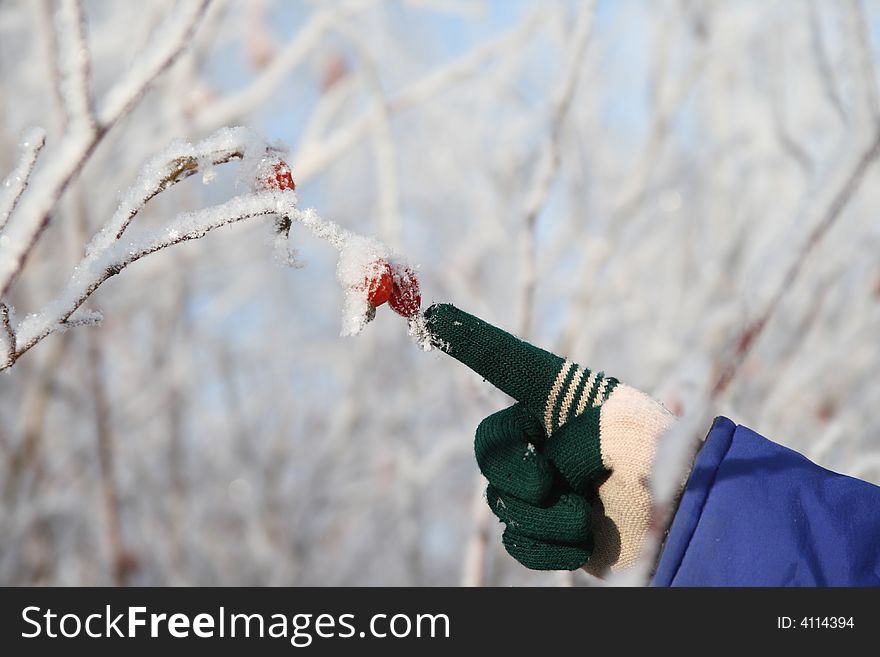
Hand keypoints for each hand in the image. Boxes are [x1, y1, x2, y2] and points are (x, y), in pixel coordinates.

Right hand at [425, 303, 675, 573]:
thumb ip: (565, 430)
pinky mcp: (550, 534)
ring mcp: (546, 490)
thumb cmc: (666, 463)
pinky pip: (518, 541)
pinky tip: (585, 542)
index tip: (432, 316)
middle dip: (511, 469)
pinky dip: (549, 546)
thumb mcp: (620, 426)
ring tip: (589, 518)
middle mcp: (548, 441)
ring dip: (545, 515)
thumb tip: (538, 468)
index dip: (470, 341)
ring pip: (502, 502)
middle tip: (546, 483)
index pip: (508, 365)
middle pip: (489, 449)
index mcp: (565, 402)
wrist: (693, 526)